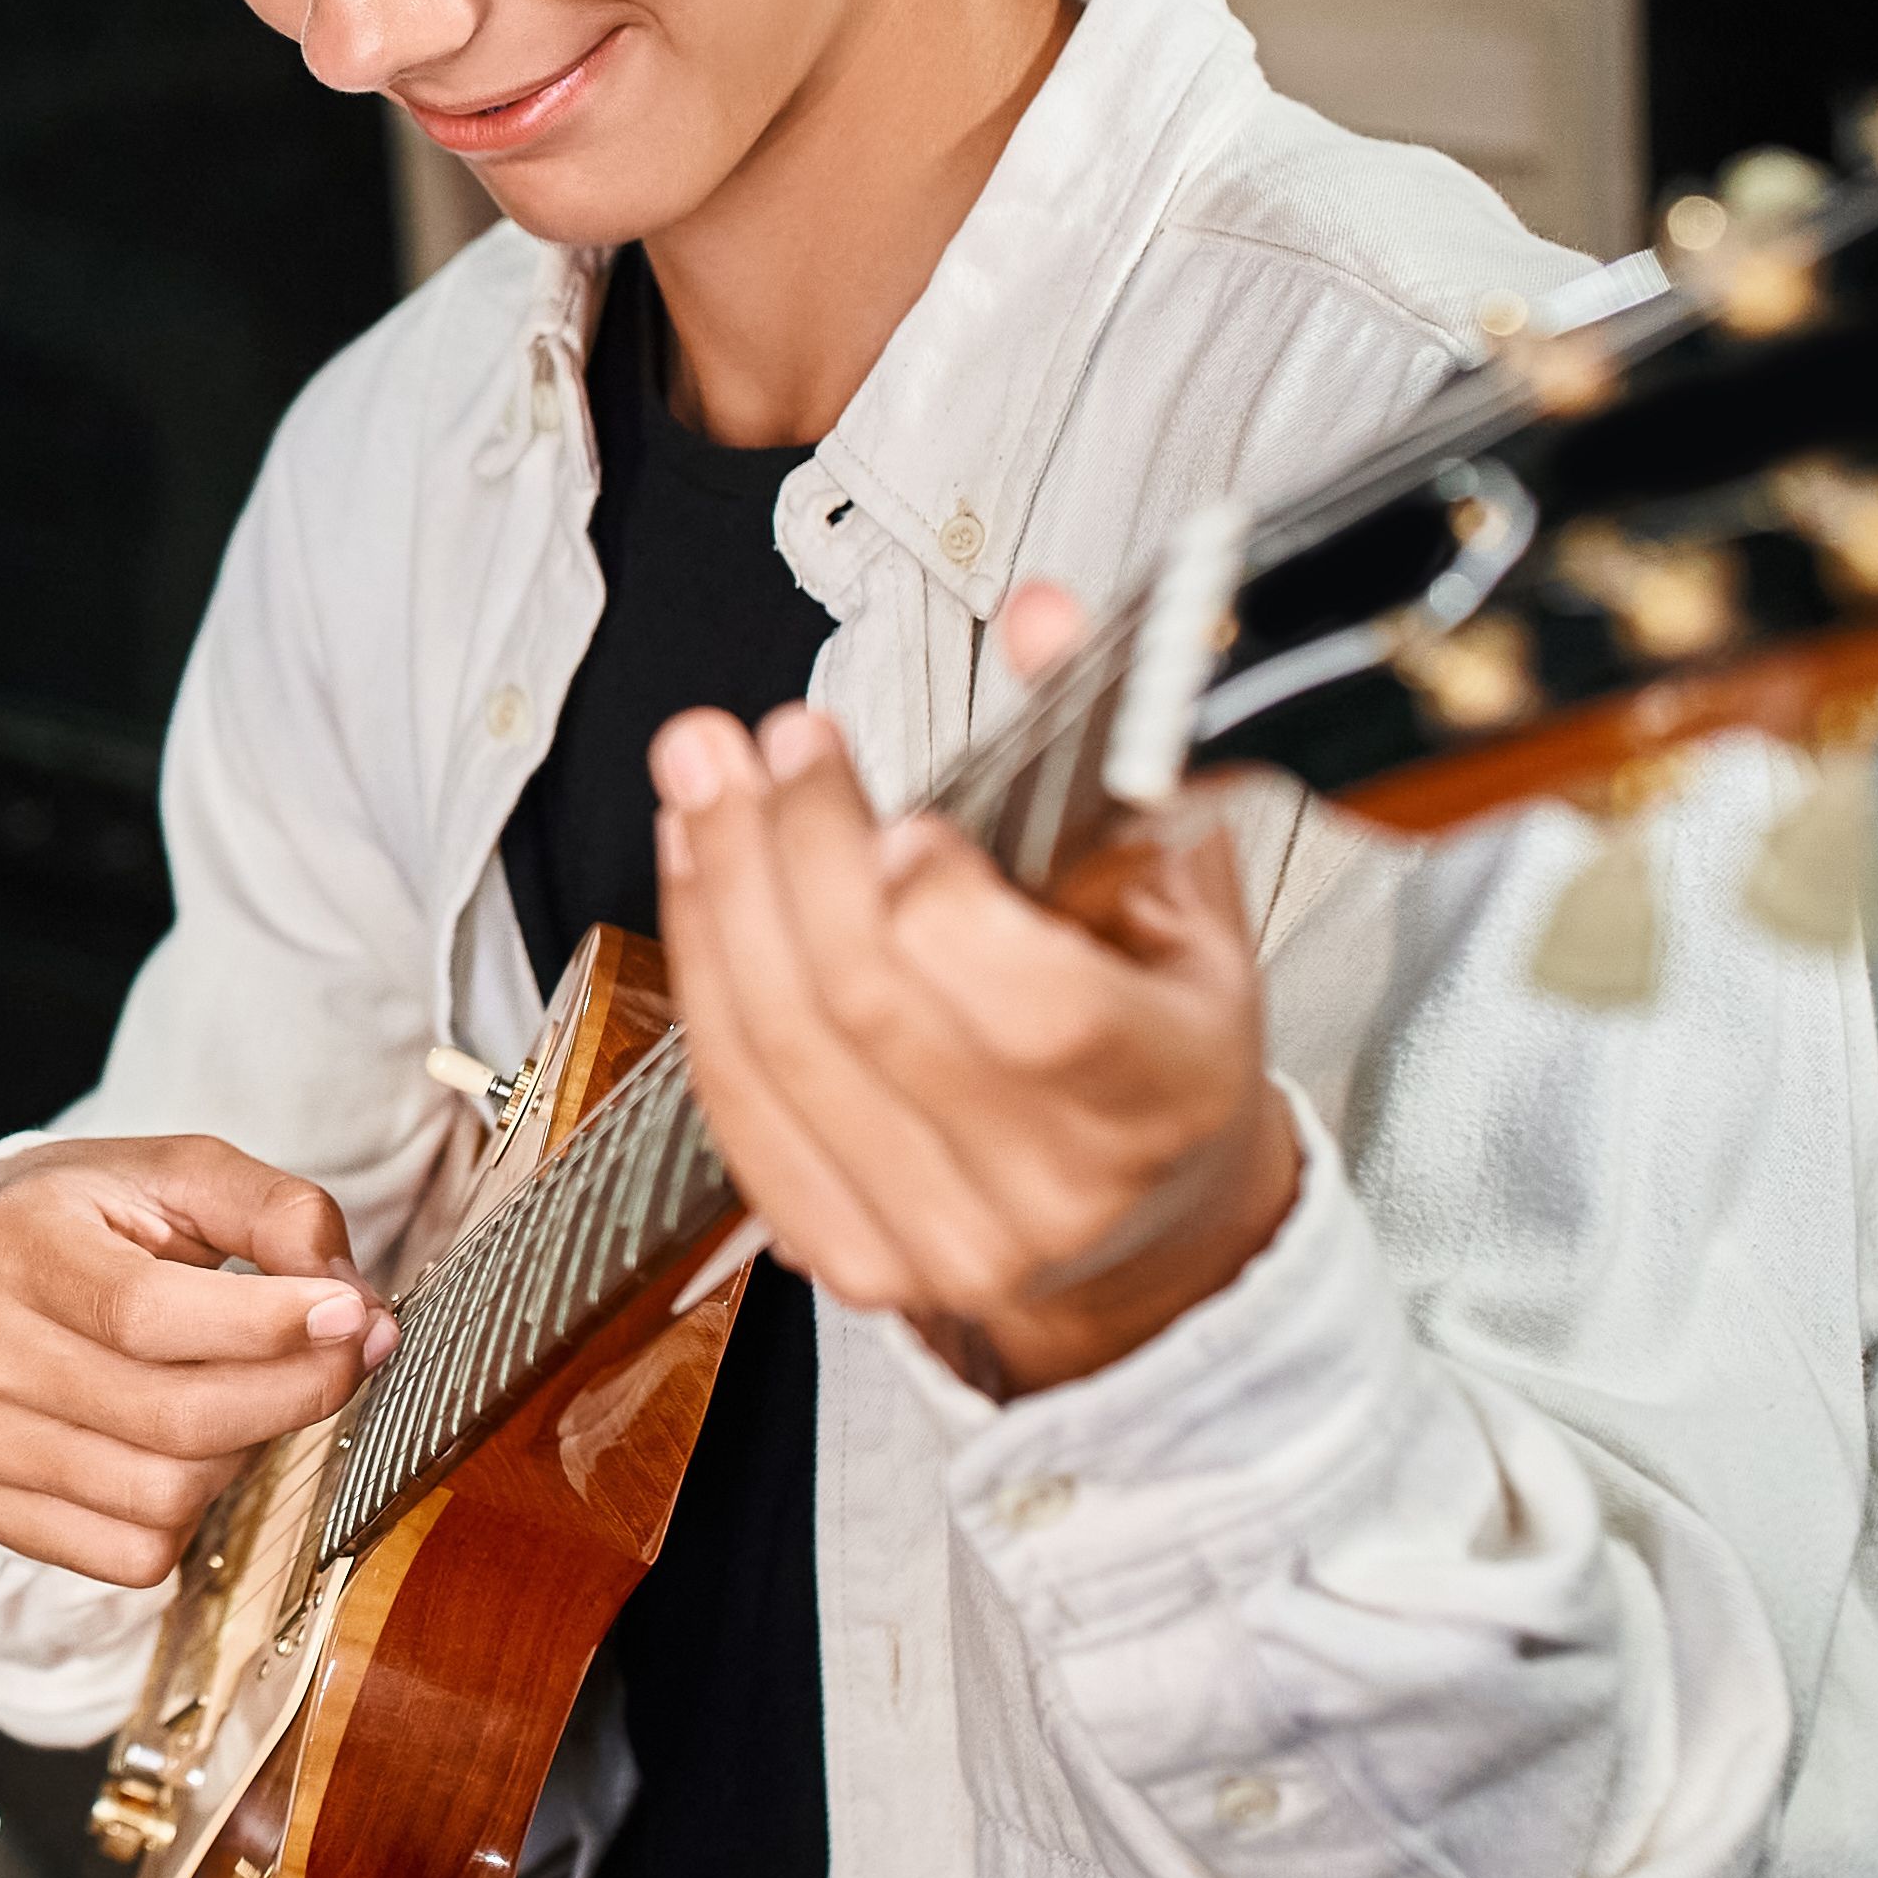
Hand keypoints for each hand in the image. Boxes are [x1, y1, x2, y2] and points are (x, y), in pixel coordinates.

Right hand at [0, 1136, 397, 1584]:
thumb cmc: (89, 1221)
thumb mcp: (180, 1174)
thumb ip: (278, 1213)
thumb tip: (354, 1309)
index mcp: (20, 1246)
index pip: (147, 1312)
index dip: (266, 1327)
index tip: (353, 1317)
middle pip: (175, 1417)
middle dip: (296, 1392)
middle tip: (349, 1355)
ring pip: (168, 1496)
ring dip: (245, 1452)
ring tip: (247, 1394)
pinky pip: (137, 1554)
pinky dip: (191, 1515)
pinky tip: (187, 1450)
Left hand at [650, 582, 1297, 1393]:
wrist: (1147, 1220)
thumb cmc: (1163, 1045)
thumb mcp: (1181, 897)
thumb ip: (1111, 756)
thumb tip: (1040, 620)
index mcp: (1161, 1095)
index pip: (1035, 1013)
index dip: (940, 904)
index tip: (902, 809)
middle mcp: (1049, 1192)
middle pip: (867, 1003)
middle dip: (796, 846)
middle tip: (773, 741)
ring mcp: (939, 1241)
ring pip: (777, 1045)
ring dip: (721, 887)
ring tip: (708, 777)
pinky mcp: (843, 1256)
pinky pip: (732, 1098)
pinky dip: (701, 967)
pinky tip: (696, 867)